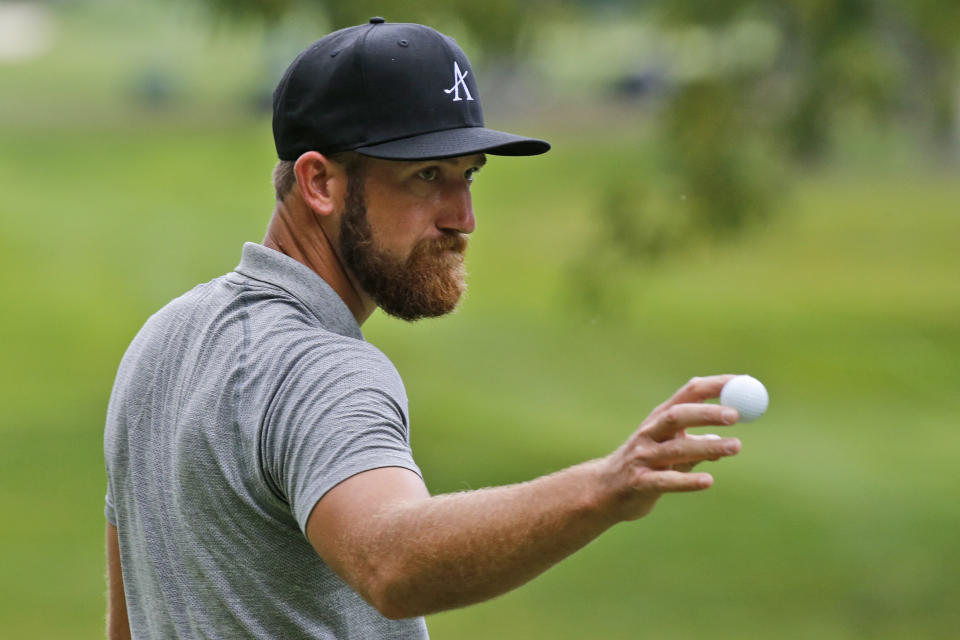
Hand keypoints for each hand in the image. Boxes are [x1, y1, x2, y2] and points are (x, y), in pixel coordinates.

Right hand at [597, 375, 741, 522]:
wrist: (605, 490)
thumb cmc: (643, 465)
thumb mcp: (668, 449)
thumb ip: (694, 444)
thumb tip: (723, 442)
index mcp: (660, 418)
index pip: (689, 393)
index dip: (716, 385)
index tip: (744, 383)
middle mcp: (650, 433)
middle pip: (677, 416)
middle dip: (706, 413)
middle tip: (735, 415)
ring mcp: (642, 457)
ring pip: (675, 449)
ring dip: (707, 447)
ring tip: (735, 447)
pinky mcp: (639, 483)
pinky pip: (666, 481)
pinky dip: (687, 481)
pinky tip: (707, 481)